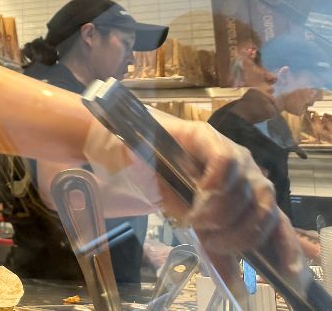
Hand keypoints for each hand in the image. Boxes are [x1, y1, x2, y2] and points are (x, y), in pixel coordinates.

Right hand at [85, 111, 300, 283]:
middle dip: (240, 232)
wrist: (127, 150)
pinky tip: (200, 191)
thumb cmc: (160, 182)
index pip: (277, 219)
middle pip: (265, 207)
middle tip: (212, 241)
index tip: (288, 269)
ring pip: (247, 188)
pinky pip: (226, 162)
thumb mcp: (192, 221)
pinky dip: (217, 182)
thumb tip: (230, 278)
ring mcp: (229, 152)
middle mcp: (247, 173)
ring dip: (223, 212)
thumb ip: (212, 245)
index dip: (286, 243)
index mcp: (248, 194)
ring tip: (196, 219)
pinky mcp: (208, 136)